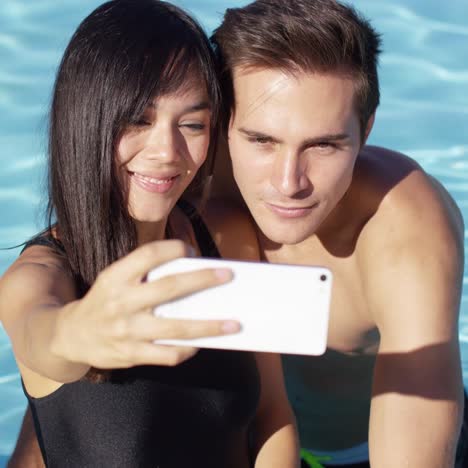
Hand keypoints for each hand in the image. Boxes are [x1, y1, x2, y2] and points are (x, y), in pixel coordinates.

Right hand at [51, 240, 237, 368]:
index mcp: (116, 276)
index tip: (193, 251)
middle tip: (227, 276)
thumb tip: (191, 272)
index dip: (175, 248)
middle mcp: (122, 301)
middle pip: (170, 287)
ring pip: (177, 328)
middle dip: (203, 280)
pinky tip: (201, 344)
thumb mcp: (114, 279)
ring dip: (210, 326)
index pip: (149, 254)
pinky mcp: (132, 355)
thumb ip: (143, 274)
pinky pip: (168, 354)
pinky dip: (188, 349)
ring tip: (234, 325)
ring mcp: (128, 330)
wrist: (71, 336)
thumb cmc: (104, 301)